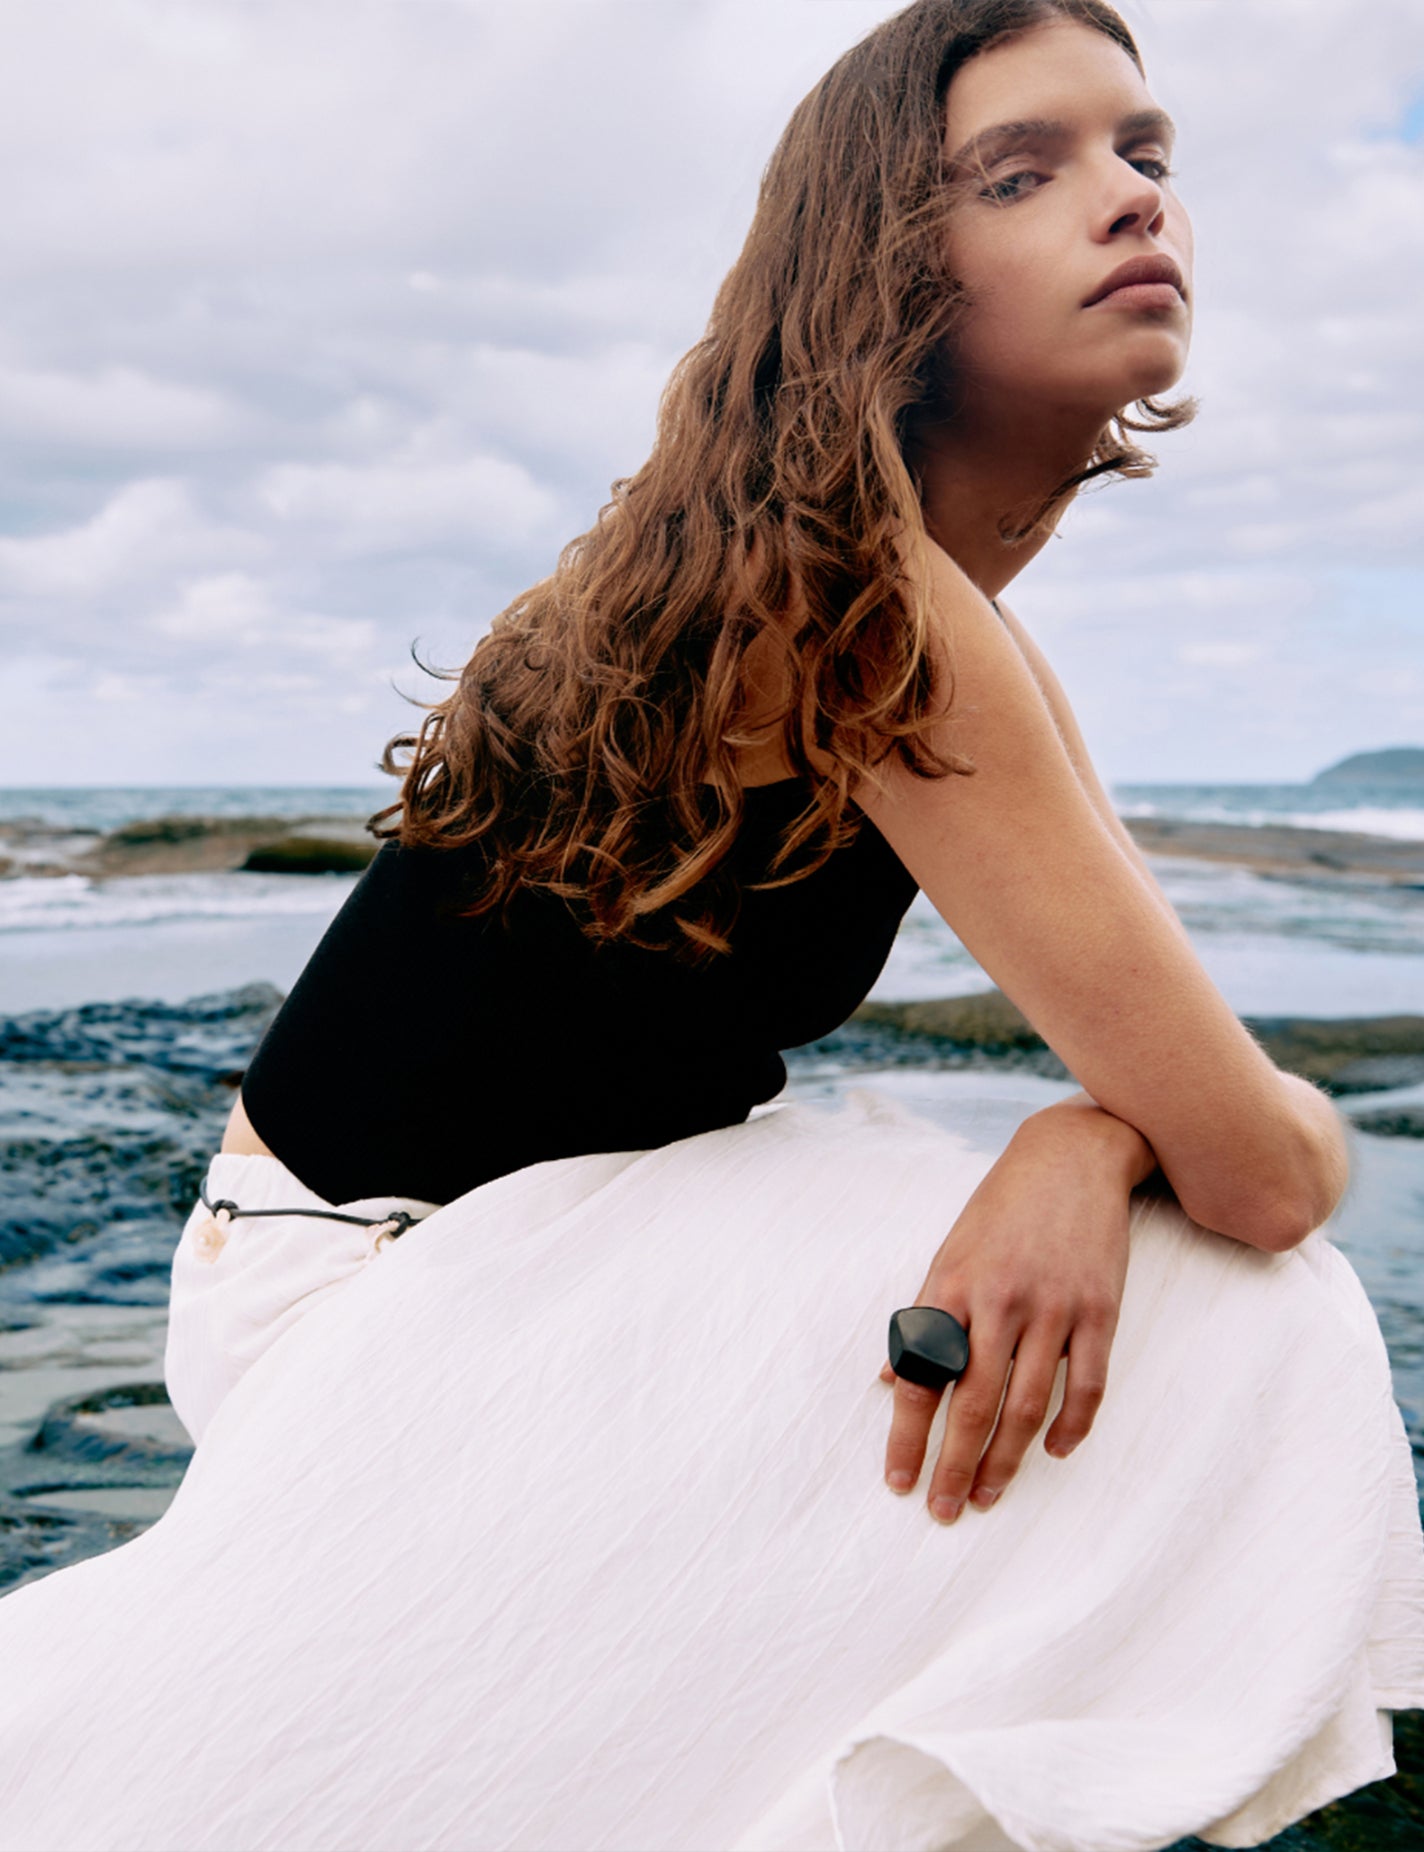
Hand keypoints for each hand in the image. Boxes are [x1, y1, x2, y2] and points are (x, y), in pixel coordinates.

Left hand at [879, 1098, 1151, 1522]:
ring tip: (990, 1495)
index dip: (907, 1437)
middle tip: (946, 1510)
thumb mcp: (949, 1253)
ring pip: (1028, 1405)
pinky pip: (1088, 1386)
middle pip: (974, 1404)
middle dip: (956, 1466)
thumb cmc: (1001, 1210)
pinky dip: (1071, 1427)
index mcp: (952, 1286)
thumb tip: (889, 1381)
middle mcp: (1001, 1300)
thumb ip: (924, 1319)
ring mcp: (1054, 1308)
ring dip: (1006, 1460)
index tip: (899, 1483)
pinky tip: (1051, 1450)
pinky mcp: (1099, 1311)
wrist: (1071, 1158)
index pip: (921, 1377)